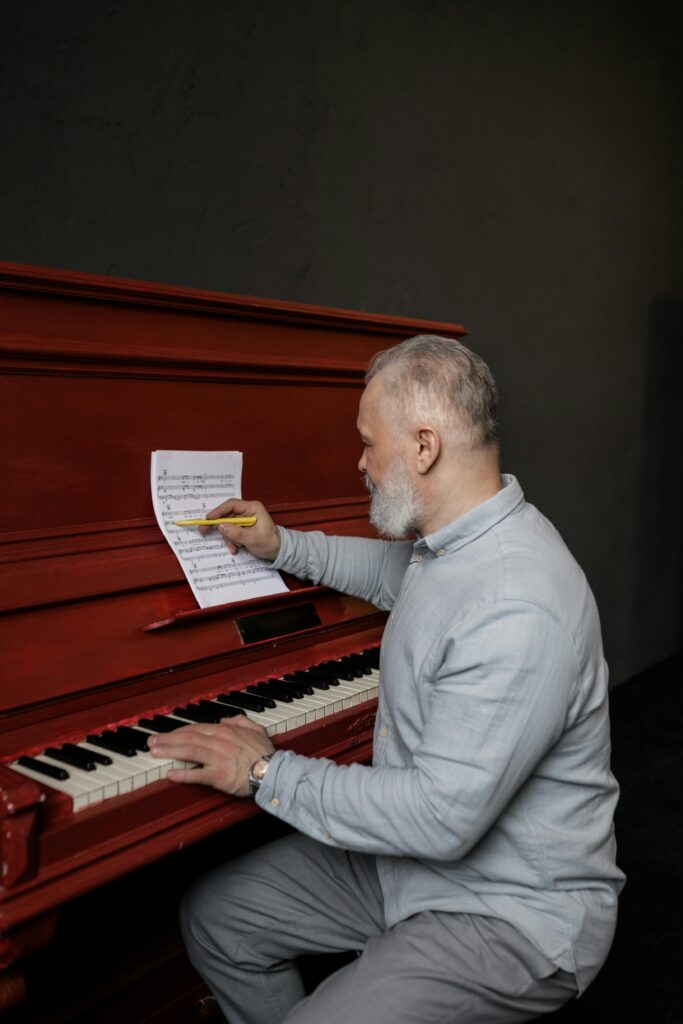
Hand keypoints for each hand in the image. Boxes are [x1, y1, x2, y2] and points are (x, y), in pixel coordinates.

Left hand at [147, 716, 274, 797]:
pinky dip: (183, 774)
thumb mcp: (256, 729)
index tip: (167, 734)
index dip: (179, 731)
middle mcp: (219, 742)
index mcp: (226, 731)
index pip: (197, 728)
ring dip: (170, 751)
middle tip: (151, 742)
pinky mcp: (218, 776)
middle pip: (188, 738)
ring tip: (155, 752)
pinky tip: (170, 773)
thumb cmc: (266, 753)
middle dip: (168, 739)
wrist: (273, 772)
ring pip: (189, 751)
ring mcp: (218, 758)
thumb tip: (225, 720)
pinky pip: (197, 774)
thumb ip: (240, 721)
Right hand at [199, 497, 280, 559]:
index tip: (209, 518)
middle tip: (203, 530)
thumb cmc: (269, 543)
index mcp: (252, 508)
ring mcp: (244, 520)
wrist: (277, 551)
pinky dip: (231, 541)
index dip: (219, 511)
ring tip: (234, 547)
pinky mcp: (242, 528)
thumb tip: (220, 526)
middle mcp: (247, 511)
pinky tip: (236, 548)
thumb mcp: (252, 539)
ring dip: (228, 537)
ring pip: (227, 525)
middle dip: (218, 525)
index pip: (232, 505)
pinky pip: (230, 532)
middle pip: (226, 515)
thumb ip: (236, 532)